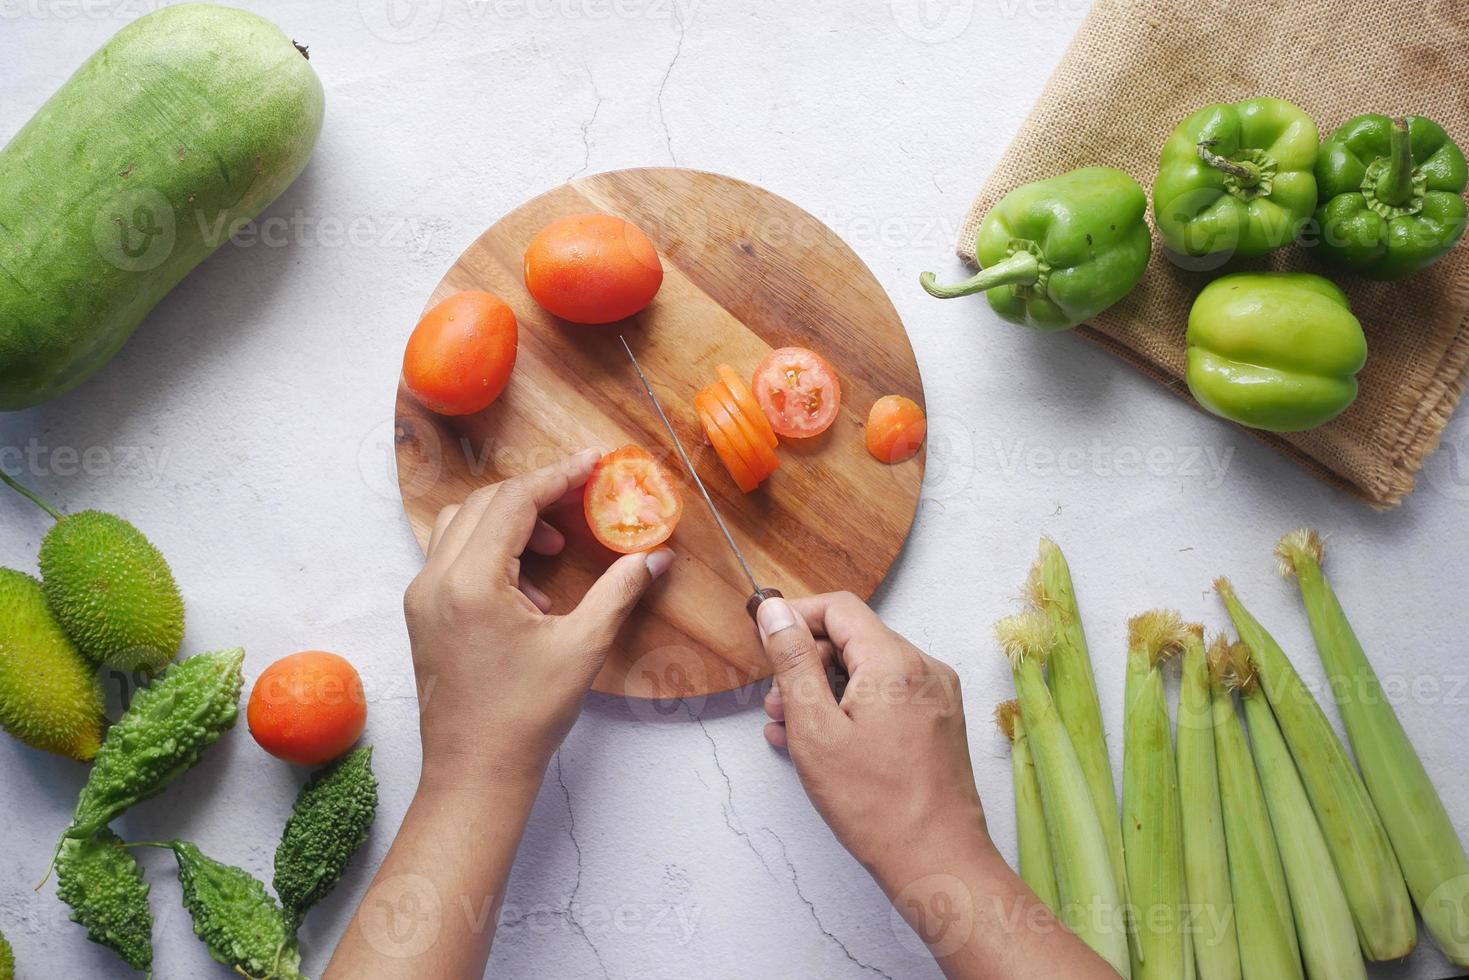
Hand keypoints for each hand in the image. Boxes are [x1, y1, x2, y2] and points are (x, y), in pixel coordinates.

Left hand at [404, 449, 674, 790]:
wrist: (474, 773)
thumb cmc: (525, 716)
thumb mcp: (582, 648)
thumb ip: (619, 591)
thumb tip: (655, 556)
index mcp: (471, 582)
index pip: (514, 501)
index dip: (559, 476)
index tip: (595, 464)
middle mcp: (436, 580)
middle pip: (485, 504)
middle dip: (537, 495)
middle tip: (583, 501)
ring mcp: (422, 597)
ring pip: (462, 525)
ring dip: (511, 522)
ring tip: (556, 552)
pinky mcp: (422, 614)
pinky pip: (454, 557)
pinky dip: (491, 551)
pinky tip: (529, 587)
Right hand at [758, 594, 1114, 979]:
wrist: (937, 860)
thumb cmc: (877, 805)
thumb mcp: (815, 729)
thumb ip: (793, 662)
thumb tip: (775, 612)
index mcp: (895, 662)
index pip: (839, 608)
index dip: (796, 616)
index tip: (766, 637)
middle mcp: (924, 669)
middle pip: (854, 639)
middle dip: (808, 664)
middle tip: (775, 703)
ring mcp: (936, 695)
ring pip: (869, 670)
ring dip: (826, 690)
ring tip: (792, 731)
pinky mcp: (938, 720)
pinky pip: (887, 696)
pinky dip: (852, 708)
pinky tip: (822, 742)